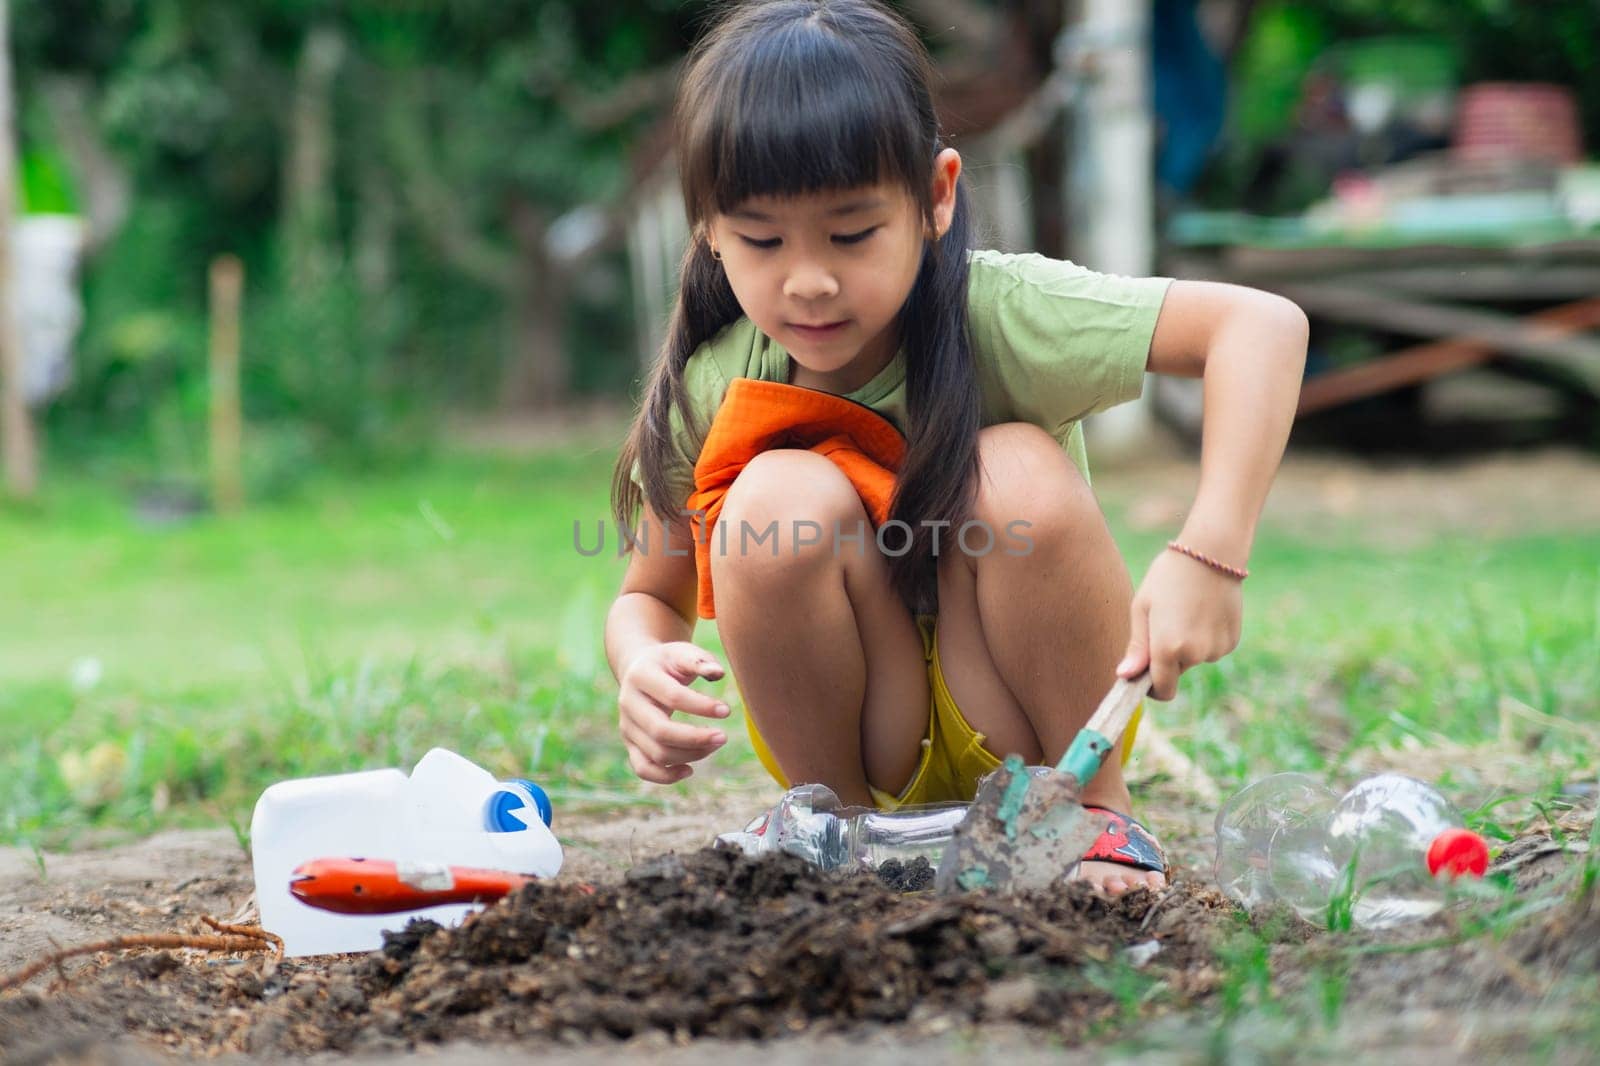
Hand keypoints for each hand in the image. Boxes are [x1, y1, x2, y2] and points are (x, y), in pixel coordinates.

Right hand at [617, 642, 730, 783]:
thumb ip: (700, 661)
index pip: (672, 697)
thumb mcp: (682, 652)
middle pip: (660, 731)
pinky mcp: (630, 744)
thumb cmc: (668, 662)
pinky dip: (666, 776)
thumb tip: (718, 674)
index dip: (701, 707)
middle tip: (723, 737)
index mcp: (640, 677)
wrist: (638, 669)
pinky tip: (689, 770)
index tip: (726, 711)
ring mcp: (626, 726)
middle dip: (696, 738)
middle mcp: (628, 703)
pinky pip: (643, 768)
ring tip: (713, 745)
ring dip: (690, 755)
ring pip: (656, 753)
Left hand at [1116, 548, 1242, 699]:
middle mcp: (1196, 654)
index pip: (1163, 690)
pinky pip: (1212, 649)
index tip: (1145, 674)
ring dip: (1188, 645)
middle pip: (1177, 672)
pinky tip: (1204, 611)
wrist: (1211, 553)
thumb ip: (1136, 646)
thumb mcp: (1143, 607)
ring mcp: (1217, 649)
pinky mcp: (1232, 641)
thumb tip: (1124, 676)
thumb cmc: (1168, 577)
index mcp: (1168, 648)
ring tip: (1186, 610)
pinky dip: (1206, 638)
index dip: (1151, 687)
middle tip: (1165, 621)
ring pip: (1195, 659)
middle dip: (1168, 657)